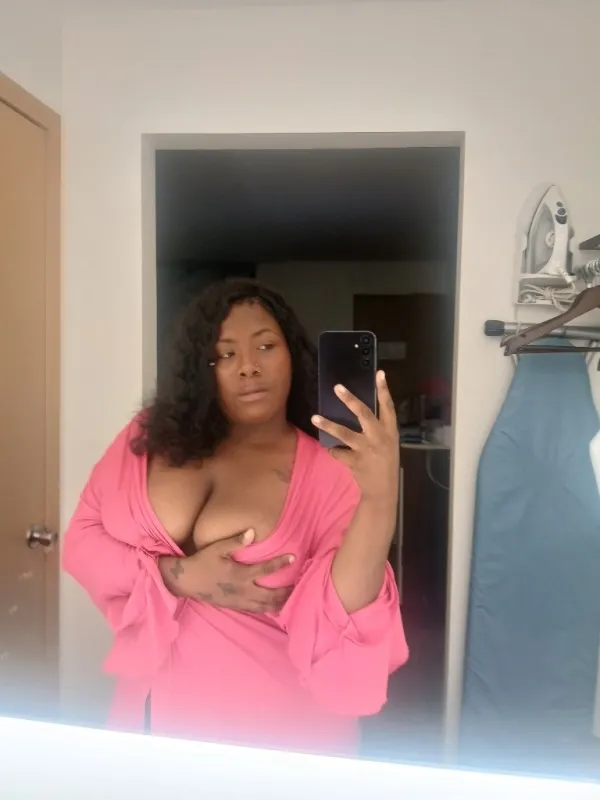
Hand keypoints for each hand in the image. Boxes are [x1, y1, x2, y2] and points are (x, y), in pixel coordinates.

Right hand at [158, 529, 294, 612]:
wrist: (185, 581)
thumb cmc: (202, 561)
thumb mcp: (217, 548)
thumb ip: (235, 541)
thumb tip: (252, 531)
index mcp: (239, 575)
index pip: (265, 569)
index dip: (281, 563)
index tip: (293, 557)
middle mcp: (241, 590)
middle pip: (270, 595)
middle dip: (286, 592)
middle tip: (299, 585)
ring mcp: (238, 601)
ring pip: (264, 606)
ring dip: (279, 603)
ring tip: (291, 598)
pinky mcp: (234, 606)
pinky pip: (255, 610)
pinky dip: (267, 609)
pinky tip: (274, 607)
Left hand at [311, 370, 398, 503]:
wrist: (383, 490)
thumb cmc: (385, 463)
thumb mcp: (388, 443)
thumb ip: (379, 428)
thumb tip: (361, 411)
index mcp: (390, 431)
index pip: (388, 406)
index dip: (384, 390)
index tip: (379, 373)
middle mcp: (379, 437)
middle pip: (364, 414)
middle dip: (350, 400)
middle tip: (337, 387)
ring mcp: (366, 449)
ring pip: (344, 433)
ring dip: (328, 425)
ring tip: (314, 417)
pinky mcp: (354, 461)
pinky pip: (337, 452)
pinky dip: (333, 450)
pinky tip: (331, 450)